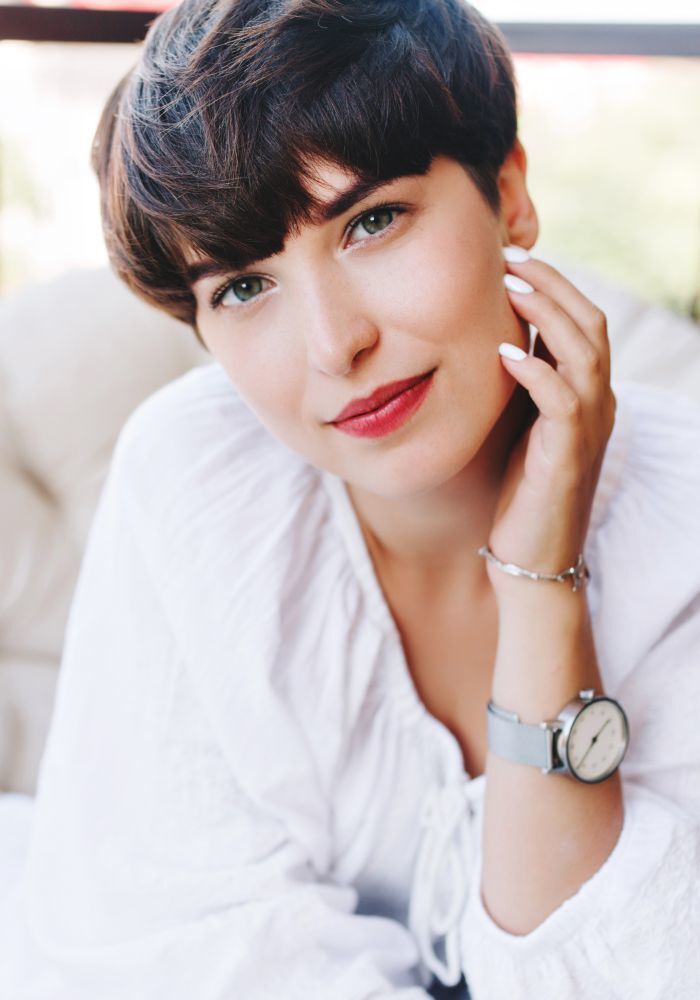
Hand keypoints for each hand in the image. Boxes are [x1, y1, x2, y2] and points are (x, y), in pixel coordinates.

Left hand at [485, 248, 616, 594]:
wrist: (532, 556)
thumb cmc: (520, 491)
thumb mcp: (521, 426)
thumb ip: (521, 385)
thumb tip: (495, 338)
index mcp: (588, 394)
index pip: (584, 322)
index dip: (554, 285)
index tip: (513, 259)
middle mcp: (598, 404)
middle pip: (590, 324)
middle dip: (552, 285)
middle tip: (510, 258)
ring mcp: (589, 430)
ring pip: (584, 353)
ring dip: (547, 315)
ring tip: (509, 288)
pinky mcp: (569, 456)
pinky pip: (561, 400)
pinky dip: (535, 370)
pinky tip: (502, 351)